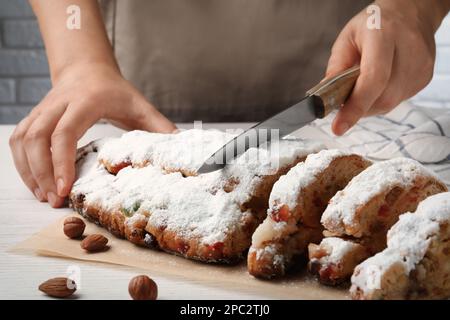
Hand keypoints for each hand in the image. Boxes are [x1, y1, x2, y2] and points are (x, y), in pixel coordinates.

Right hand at [9, 62, 175, 206]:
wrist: (87, 69)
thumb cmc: (115, 90)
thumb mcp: (140, 106)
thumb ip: (159, 127)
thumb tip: (181, 151)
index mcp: (85, 101)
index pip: (64, 132)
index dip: (61, 161)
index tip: (65, 189)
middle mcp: (58, 104)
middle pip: (36, 138)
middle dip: (42, 173)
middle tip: (54, 201)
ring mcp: (42, 109)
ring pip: (22, 140)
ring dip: (29, 171)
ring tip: (44, 197)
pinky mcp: (34, 117)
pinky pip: (18, 140)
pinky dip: (22, 164)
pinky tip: (35, 183)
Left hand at [326, 0, 446, 134]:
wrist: (410, 14)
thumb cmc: (375, 24)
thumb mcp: (347, 38)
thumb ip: (336, 68)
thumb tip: (325, 98)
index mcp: (384, 36)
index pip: (373, 80)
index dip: (355, 107)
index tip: (338, 127)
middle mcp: (408, 51)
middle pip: (382, 97)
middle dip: (358, 107)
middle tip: (344, 103)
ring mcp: (420, 66)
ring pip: (389, 103)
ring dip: (369, 104)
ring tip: (361, 86)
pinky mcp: (424, 78)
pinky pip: (397, 101)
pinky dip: (381, 99)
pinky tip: (378, 84)